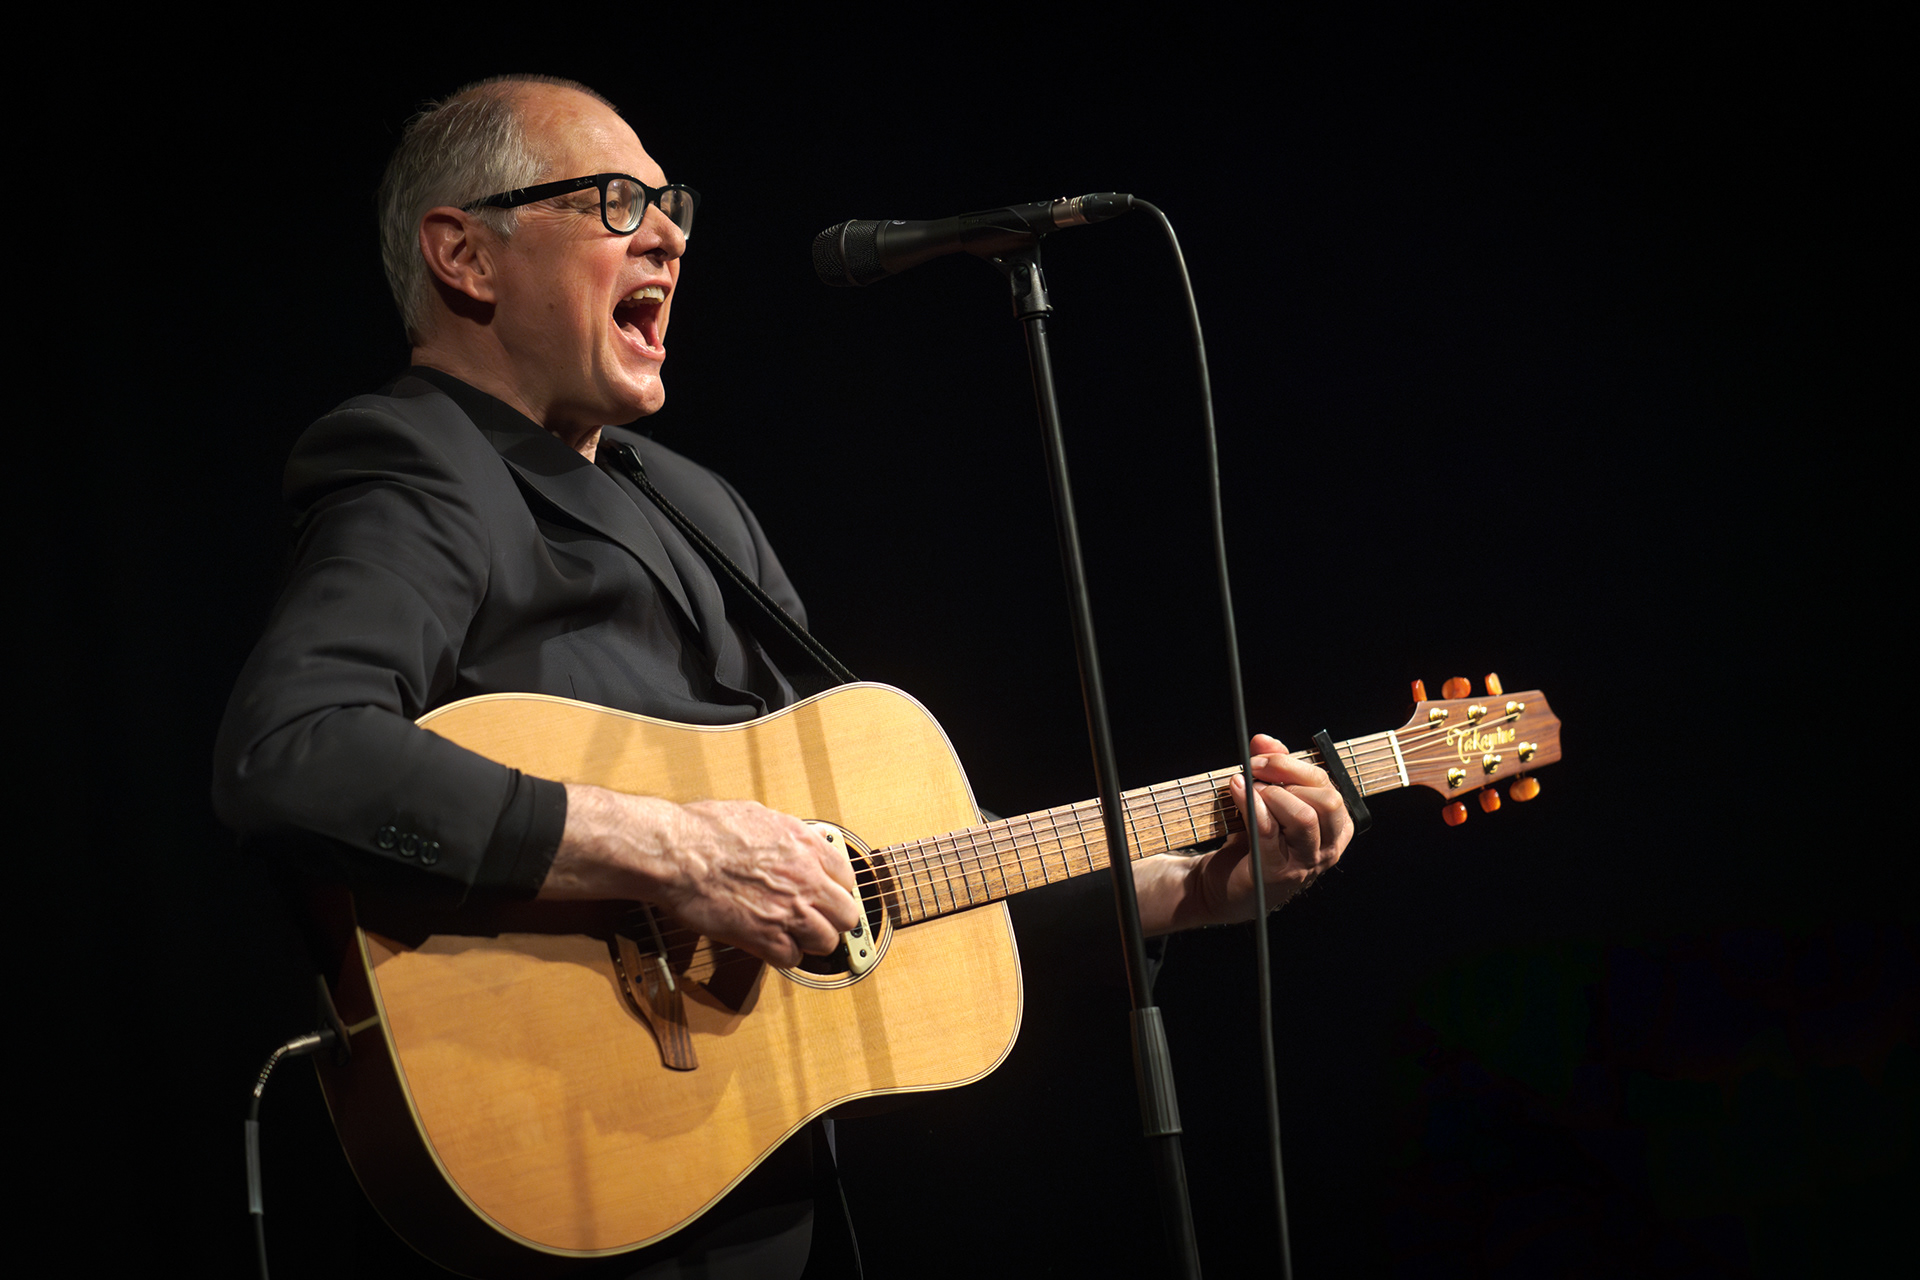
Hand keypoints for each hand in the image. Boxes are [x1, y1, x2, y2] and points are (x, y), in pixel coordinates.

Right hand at [544, 785, 862, 965]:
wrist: (676, 853)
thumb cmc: (704, 829)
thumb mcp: (758, 816)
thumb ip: (786, 832)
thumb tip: (796, 837)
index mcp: (806, 845)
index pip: (847, 877)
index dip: (835, 889)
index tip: (825, 894)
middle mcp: (806, 879)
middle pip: (847, 915)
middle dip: (832, 919)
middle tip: (815, 919)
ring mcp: (788, 910)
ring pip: (826, 941)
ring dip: (810, 941)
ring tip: (794, 936)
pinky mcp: (764, 936)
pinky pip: (791, 959)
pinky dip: (782, 956)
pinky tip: (769, 945)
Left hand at [1137, 734, 1352, 932]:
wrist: (1221, 884)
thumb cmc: (1251, 842)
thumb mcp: (1265, 800)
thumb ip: (1270, 768)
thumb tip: (1265, 740)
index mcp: (1335, 826)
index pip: (1327, 785)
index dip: (1293, 764)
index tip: (1260, 756)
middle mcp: (1329, 847)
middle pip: (1326, 800)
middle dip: (1287, 775)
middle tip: (1254, 769)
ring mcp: (1306, 863)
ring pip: (1304, 818)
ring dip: (1273, 795)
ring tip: (1249, 788)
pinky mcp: (1279, 874)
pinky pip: (1270, 832)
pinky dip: (1252, 806)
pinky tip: (1238, 792)